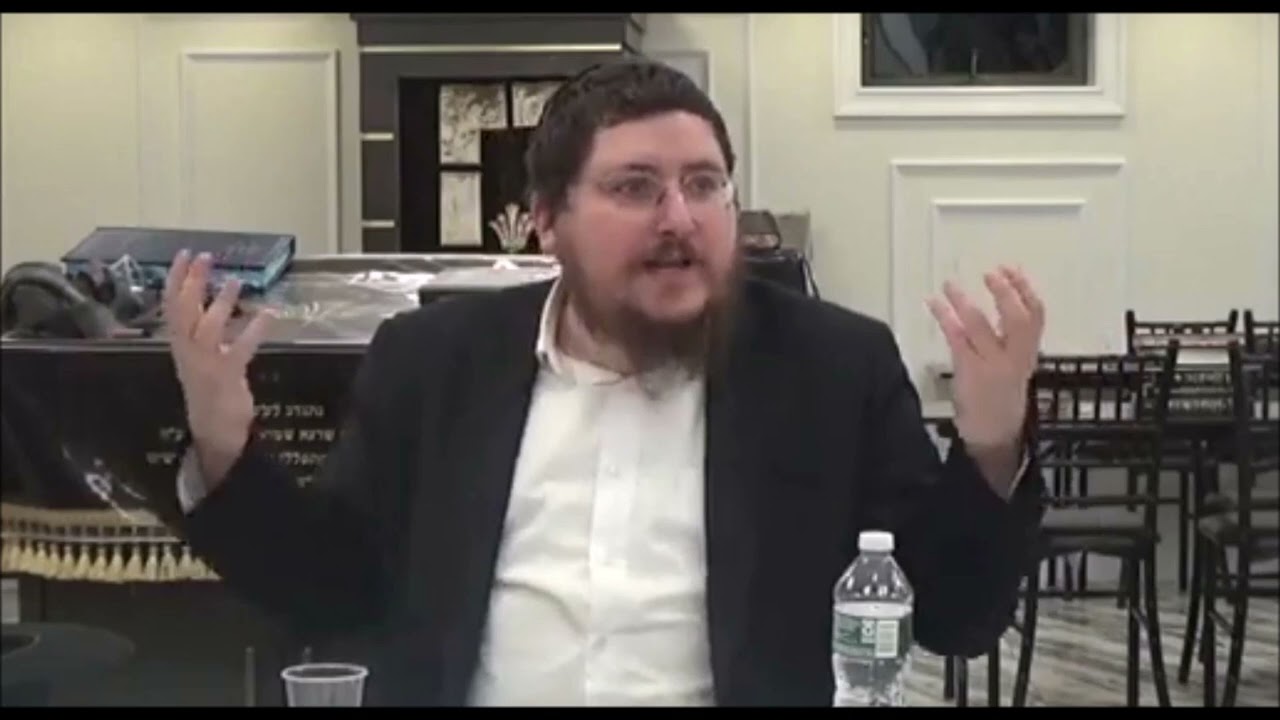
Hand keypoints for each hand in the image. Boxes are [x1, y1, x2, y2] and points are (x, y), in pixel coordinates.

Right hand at [163, 251, 272, 485]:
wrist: (213, 430)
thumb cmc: (209, 390)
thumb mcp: (198, 357)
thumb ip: (200, 332)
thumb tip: (206, 302)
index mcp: (180, 345)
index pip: (171, 307)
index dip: (176, 280)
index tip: (183, 255)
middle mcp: (188, 352)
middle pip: (184, 312)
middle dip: (193, 283)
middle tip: (205, 257)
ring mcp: (206, 364)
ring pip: (208, 328)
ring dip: (221, 303)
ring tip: (235, 281)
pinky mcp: (227, 375)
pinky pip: (241, 348)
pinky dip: (255, 329)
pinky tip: (269, 312)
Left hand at [927, 266, 1044, 488]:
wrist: (993, 438)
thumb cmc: (1001, 406)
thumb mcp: (1017, 373)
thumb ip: (1013, 347)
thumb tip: (1004, 316)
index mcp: (1028, 356)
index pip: (1036, 317)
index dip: (1025, 291)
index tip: (1013, 271)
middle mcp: (1014, 358)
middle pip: (1016, 317)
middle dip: (1004, 292)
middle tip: (989, 273)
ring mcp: (991, 364)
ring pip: (980, 324)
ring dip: (964, 300)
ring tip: (950, 284)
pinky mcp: (969, 371)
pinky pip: (957, 338)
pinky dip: (944, 318)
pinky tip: (934, 305)